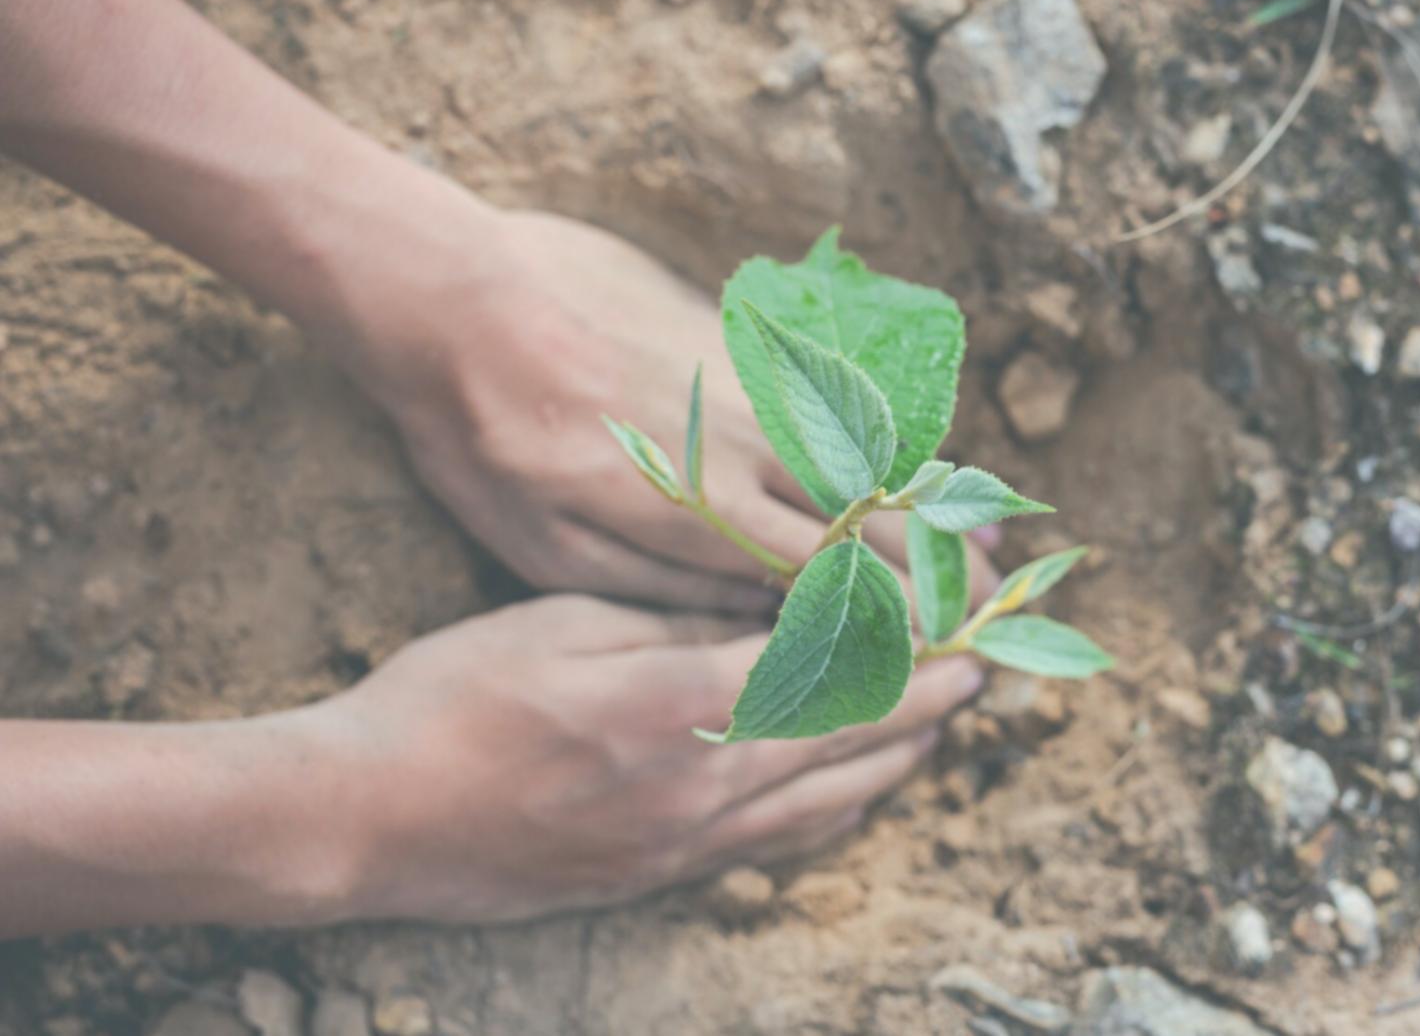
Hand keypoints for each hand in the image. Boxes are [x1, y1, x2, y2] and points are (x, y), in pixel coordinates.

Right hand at [306, 595, 982, 923]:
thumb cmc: (448, 699)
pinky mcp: (653, 879)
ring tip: (935, 731)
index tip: (959, 630)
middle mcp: (696, 789)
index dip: (903, 655)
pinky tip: (851, 796)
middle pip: (843, 746)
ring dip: (889, 766)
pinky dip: (827, 816)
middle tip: (977, 675)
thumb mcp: (562, 621)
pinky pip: (769, 848)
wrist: (364, 819)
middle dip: (921, 708)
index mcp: (676, 708)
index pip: (827, 678)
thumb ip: (675, 623)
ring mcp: (677, 846)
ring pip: (819, 807)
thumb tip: (766, 618)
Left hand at [379, 211, 992, 611]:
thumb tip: (759, 612)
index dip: (894, 618)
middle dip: (939, 566)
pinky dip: (898, 434)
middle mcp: (747, 442)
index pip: (828, 575)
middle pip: (871, 511)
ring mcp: (750, 383)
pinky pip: (842, 390)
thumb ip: (663, 582)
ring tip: (987, 539)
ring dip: (935, 502)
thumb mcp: (549, 547)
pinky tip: (922, 455)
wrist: (461, 298)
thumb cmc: (489, 441)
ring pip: (872, 448)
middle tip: (988, 606)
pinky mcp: (740, 337)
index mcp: (702, 508)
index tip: (942, 653)